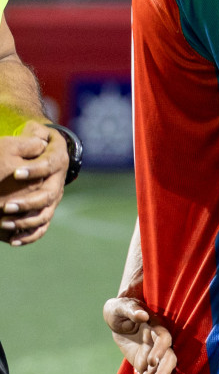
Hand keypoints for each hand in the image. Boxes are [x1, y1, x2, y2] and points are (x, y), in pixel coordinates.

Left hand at [0, 123, 67, 245]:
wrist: (42, 154)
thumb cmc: (33, 141)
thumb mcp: (35, 133)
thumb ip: (33, 135)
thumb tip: (35, 139)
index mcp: (57, 161)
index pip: (49, 166)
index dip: (34, 170)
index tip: (16, 172)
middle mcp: (57, 183)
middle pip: (48, 196)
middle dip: (27, 203)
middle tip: (7, 206)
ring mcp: (52, 200)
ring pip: (44, 215)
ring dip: (25, 222)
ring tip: (5, 224)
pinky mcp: (44, 212)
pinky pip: (40, 229)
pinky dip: (28, 236)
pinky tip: (12, 240)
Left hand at [103, 296, 177, 373]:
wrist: (117, 318)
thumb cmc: (120, 309)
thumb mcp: (121, 307)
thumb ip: (132, 311)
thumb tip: (143, 316)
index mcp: (156, 327)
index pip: (164, 339)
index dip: (160, 350)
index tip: (151, 362)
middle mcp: (158, 343)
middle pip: (168, 359)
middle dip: (162, 373)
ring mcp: (153, 355)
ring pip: (158, 371)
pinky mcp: (145, 364)